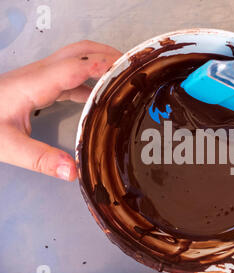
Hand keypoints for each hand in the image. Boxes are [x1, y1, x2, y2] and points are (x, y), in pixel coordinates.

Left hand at [0, 40, 121, 180]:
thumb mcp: (8, 147)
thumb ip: (41, 159)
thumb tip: (73, 171)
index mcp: (33, 84)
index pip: (73, 67)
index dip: (101, 66)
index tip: (126, 70)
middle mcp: (40, 74)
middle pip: (79, 51)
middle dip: (107, 54)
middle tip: (132, 67)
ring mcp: (40, 77)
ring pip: (76, 59)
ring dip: (101, 62)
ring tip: (124, 76)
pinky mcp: (40, 85)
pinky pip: (72, 75)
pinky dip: (91, 79)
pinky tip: (101, 95)